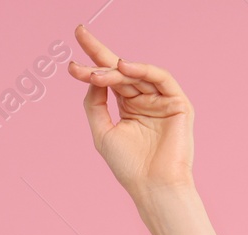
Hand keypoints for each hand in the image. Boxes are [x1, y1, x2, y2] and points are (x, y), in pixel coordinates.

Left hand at [65, 24, 195, 198]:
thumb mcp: (102, 132)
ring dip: (114, 70)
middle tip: (80, 34)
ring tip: (96, 71)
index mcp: (128, 106)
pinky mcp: (177, 103)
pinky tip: (123, 67)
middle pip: (120, 70)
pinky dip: (142, 70)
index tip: (70, 62)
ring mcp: (161, 100)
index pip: (109, 79)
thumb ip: (95, 103)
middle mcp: (145, 99)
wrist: (152, 187)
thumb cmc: (129, 166)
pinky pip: (160, 78)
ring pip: (136, 74)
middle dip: (99, 52)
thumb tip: (91, 76)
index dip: (91, 65)